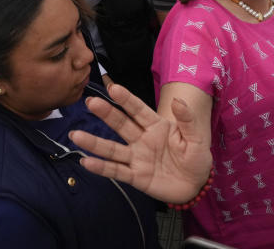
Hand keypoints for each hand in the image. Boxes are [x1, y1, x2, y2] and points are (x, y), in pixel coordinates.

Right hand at [69, 83, 212, 203]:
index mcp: (157, 126)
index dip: (126, 99)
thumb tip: (177, 100)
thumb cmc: (196, 157)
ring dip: (94, 142)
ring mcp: (137, 158)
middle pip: (121, 124)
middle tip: (90, 102)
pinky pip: (117, 171)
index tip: (113, 88)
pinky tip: (86, 162)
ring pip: (112, 148)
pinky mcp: (136, 177)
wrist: (196, 185)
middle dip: (106, 113)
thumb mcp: (197, 138)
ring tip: (75, 135)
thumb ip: (187, 120)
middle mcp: (142, 139)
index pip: (138, 110)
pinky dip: (101, 168)